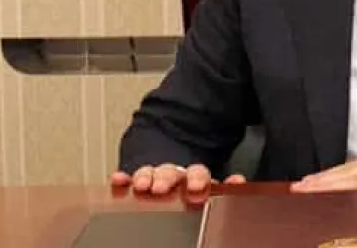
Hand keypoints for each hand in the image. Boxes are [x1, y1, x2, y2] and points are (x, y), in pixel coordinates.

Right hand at [110, 163, 246, 194]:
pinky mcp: (137, 180)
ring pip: (151, 173)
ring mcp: (155, 177)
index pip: (198, 174)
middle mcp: (175, 175)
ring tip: (143, 185)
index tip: (197, 186)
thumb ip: (223, 187)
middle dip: (168, 177)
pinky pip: (128, 177)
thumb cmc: (192, 188)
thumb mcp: (209, 188)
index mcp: (194, 177)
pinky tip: (119, 179)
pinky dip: (123, 178)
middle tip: (163, 185)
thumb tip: (238, 182)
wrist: (172, 167)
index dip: (198, 178)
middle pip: (172, 172)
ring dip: (148, 176)